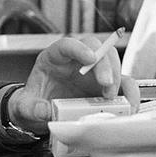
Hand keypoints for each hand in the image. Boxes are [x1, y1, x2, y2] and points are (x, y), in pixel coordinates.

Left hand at [8, 37, 139, 133]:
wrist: (42, 112)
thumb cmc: (34, 102)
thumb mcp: (26, 106)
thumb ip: (33, 108)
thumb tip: (46, 110)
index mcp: (53, 58)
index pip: (66, 45)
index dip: (78, 48)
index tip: (89, 58)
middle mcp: (76, 61)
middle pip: (96, 48)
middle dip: (104, 63)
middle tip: (106, 84)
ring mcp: (93, 72)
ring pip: (113, 62)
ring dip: (117, 78)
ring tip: (113, 98)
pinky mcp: (106, 86)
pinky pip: (123, 84)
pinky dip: (129, 93)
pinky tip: (127, 105)